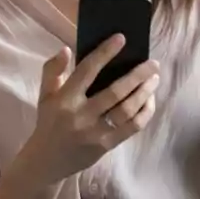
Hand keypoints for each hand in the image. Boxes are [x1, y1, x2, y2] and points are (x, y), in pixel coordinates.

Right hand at [18, 36, 160, 187]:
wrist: (47, 161)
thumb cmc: (49, 121)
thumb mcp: (44, 94)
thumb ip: (52, 69)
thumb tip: (66, 49)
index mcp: (65, 98)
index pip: (87, 70)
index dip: (105, 53)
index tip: (121, 38)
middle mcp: (81, 114)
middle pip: (115, 92)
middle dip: (137, 75)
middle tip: (153, 63)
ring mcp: (95, 132)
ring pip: (126, 110)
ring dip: (144, 92)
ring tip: (154, 79)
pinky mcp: (106, 145)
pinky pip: (131, 128)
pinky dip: (144, 113)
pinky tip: (150, 100)